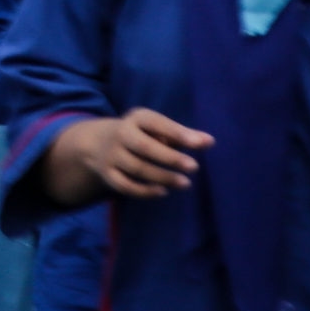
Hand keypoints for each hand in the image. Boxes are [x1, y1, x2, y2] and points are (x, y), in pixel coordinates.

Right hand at [45, 109, 209, 202]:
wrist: (99, 142)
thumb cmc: (142, 134)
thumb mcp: (158, 128)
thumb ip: (183, 135)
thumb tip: (210, 142)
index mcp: (136, 118)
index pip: (156, 123)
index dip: (177, 133)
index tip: (200, 144)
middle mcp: (121, 134)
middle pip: (144, 147)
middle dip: (169, 157)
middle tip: (194, 167)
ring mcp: (112, 155)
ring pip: (136, 168)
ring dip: (162, 177)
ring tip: (185, 183)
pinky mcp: (108, 174)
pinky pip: (124, 185)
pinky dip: (143, 191)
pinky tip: (163, 192)